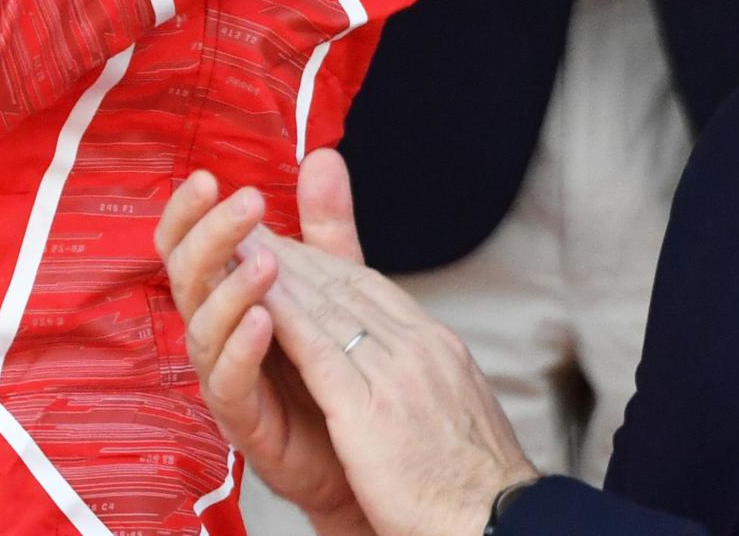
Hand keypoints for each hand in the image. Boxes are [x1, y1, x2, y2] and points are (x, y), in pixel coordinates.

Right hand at [157, 153, 369, 532]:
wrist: (359, 451)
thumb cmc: (330, 365)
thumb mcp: (332, 285)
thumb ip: (324, 228)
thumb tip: (323, 155)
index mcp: (226, 294)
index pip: (187, 246)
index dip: (187, 214)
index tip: (206, 177)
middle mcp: (214, 332)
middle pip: (188, 276)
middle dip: (212, 236)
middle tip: (247, 203)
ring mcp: (223, 376)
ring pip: (203, 327)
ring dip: (230, 290)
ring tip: (264, 261)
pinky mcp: (242, 420)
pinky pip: (228, 382)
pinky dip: (242, 349)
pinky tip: (264, 322)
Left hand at [241, 154, 535, 535]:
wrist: (496, 525)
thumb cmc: (473, 489)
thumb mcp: (454, 413)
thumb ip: (424, 377)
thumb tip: (409, 367)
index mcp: (439, 347)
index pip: (373, 290)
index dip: (327, 265)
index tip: (294, 249)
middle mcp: (421, 347)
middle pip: (347, 287)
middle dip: (297, 257)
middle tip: (255, 232)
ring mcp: (398, 374)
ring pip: (329, 309)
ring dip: (281, 275)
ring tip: (243, 249)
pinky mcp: (370, 410)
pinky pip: (319, 352)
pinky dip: (285, 319)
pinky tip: (257, 301)